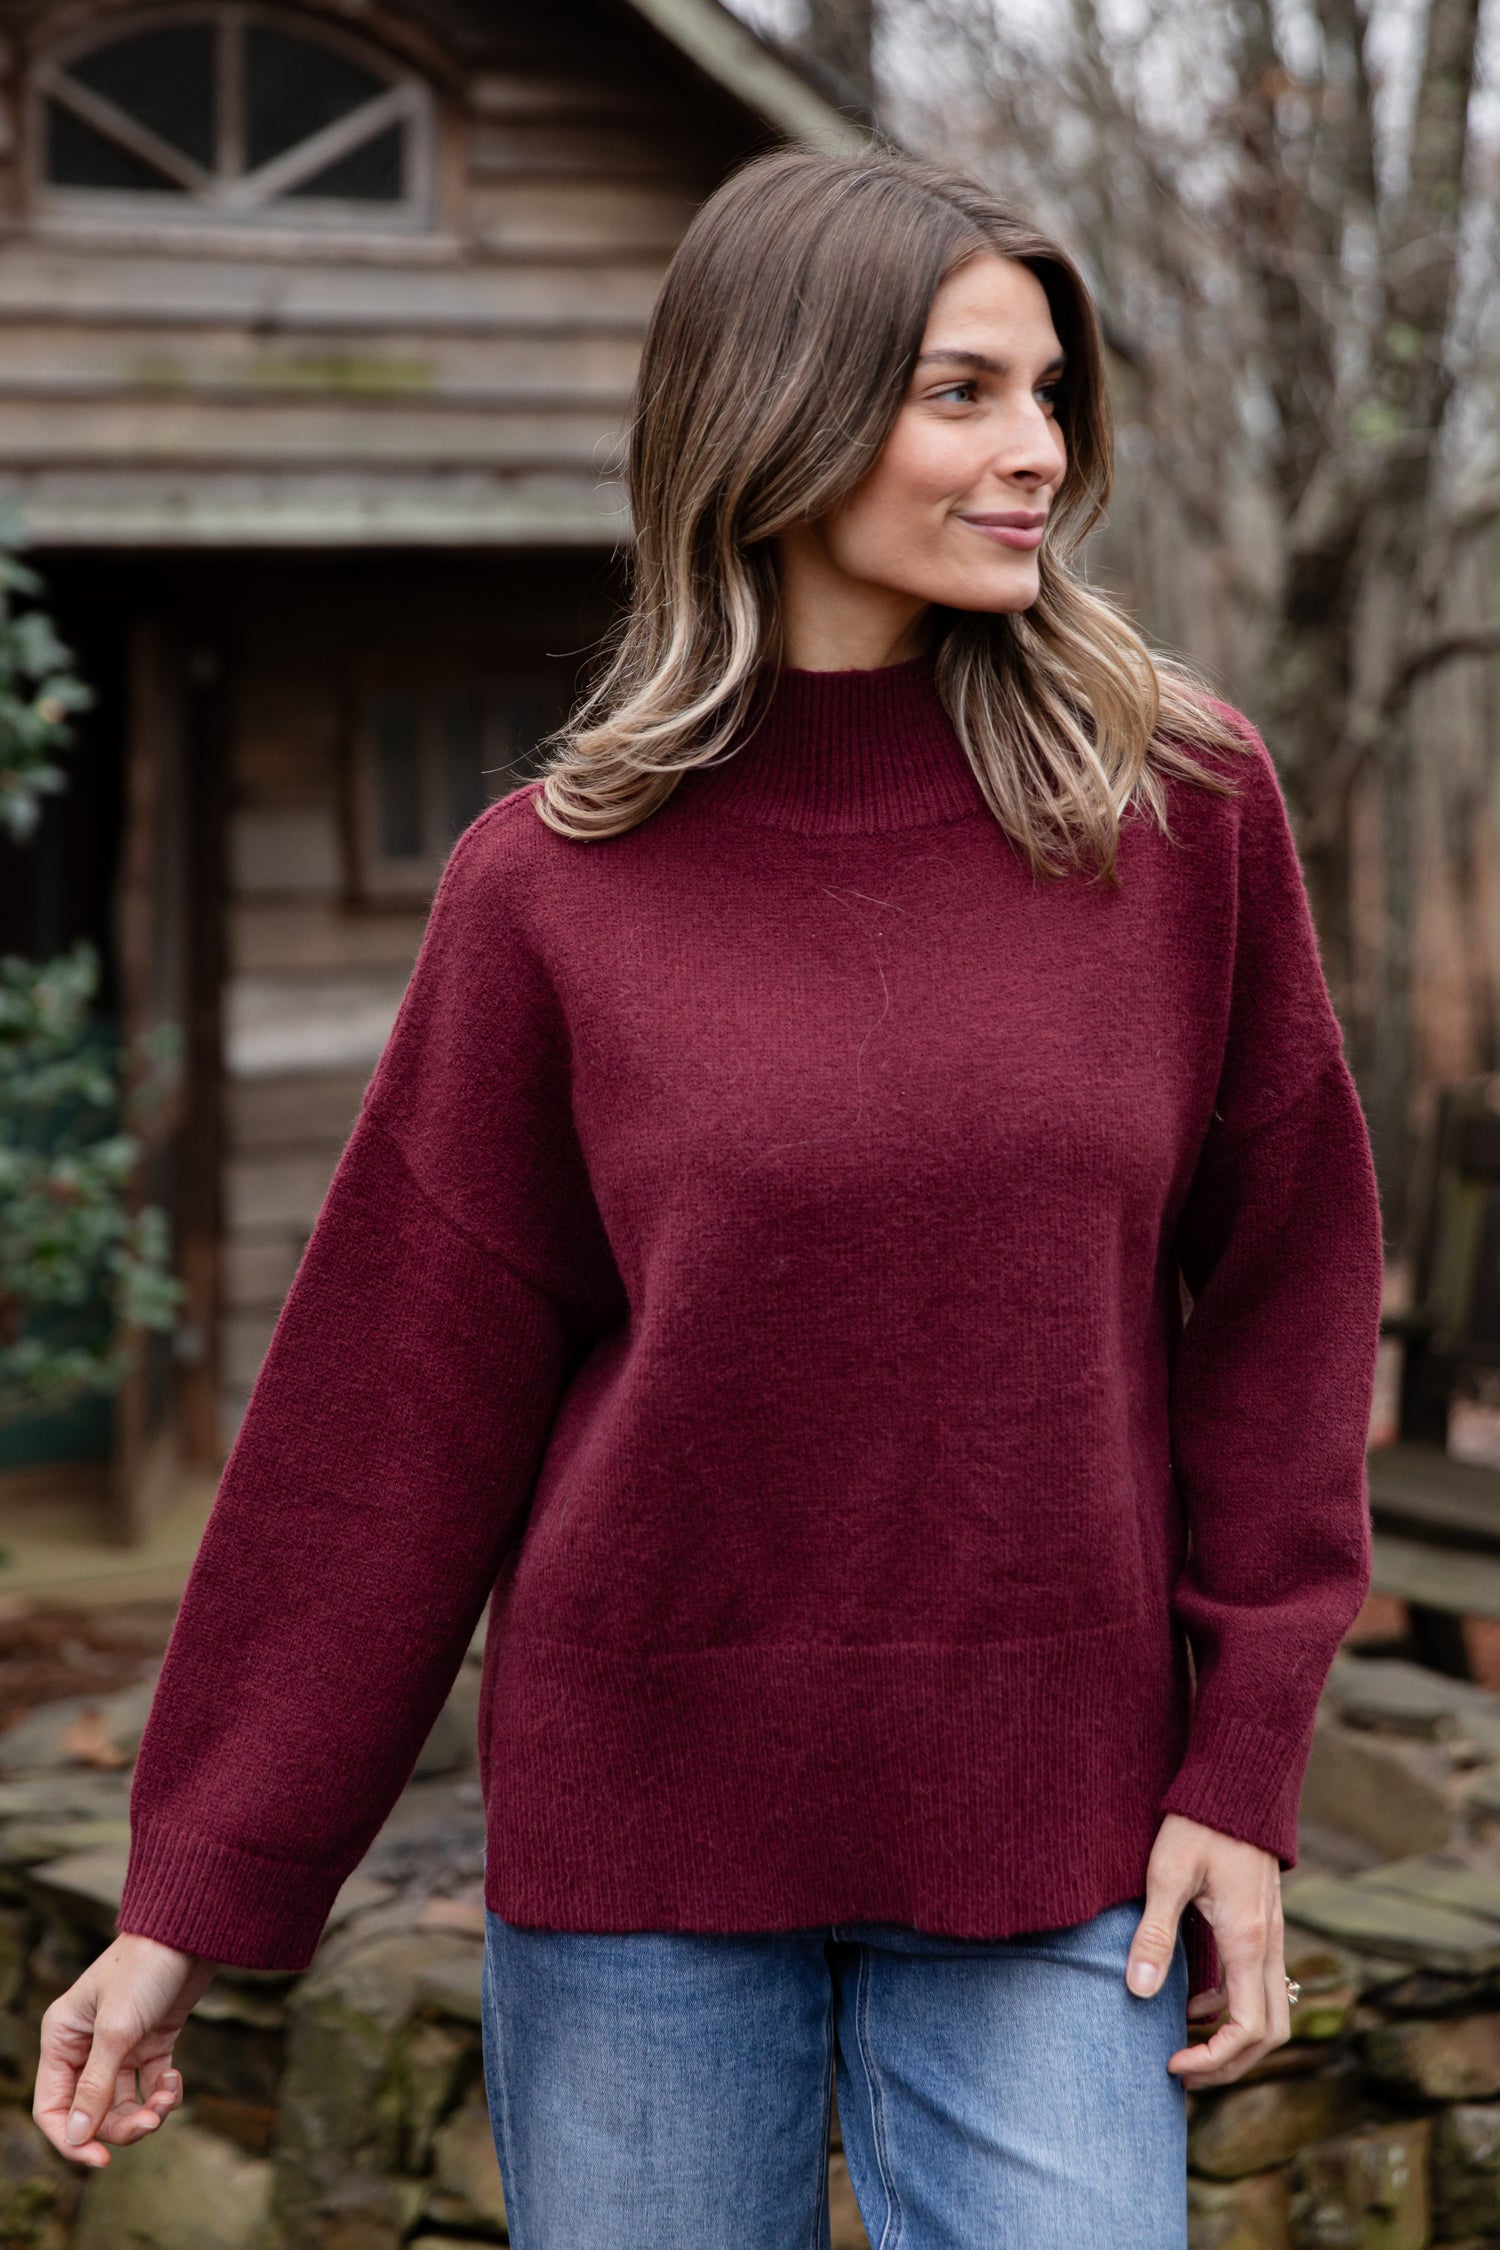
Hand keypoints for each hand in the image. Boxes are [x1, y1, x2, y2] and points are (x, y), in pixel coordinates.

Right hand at [33, 1932, 217, 2166]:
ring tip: (168, 2100)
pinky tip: (176, 2080)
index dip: (72, 2139)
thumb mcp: (118, 2029)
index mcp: (62, 2039)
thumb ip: (97, 2085)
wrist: (191, 1931)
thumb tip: (78, 2136)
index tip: (101, 2159)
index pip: (52, 2107)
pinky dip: (164, 2092)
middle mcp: (86, 2045)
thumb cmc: (145, 1968)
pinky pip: (150, 2085)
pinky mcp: (151, 2041)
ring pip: (123, 2103)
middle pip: (92, 2112)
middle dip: (121, 2125)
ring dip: (146, 2112)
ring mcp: (120, 2045)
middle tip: (152, 2121)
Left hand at [1124, 1811, 1288, 2087]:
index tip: (1172, 2063)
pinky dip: (1232, 2007)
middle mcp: (1268, 1945)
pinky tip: (1192, 2001)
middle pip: (1269, 2033)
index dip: (1213, 2059)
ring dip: (1233, 2039)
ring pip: (1269, 2011)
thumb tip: (1137, 1992)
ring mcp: (1270, 1935)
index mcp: (1247, 1941)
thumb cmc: (1200, 1823)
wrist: (1238, 1782)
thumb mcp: (1167, 1874)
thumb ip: (1154, 1934)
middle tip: (1183, 2072)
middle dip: (1231, 2064)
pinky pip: (1259, 1985)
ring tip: (1183, 2044)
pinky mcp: (1262, 1924)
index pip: (1246, 2029)